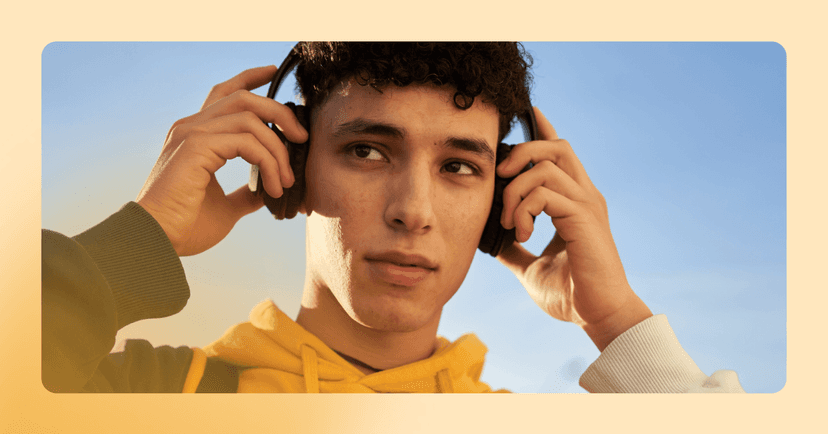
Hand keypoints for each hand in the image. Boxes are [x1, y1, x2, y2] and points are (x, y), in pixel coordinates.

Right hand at [136, 66, 307, 256]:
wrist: (156, 241)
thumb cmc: (185, 226)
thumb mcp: (226, 206)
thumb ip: (246, 194)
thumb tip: (267, 191)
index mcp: (196, 134)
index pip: (225, 93)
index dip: (250, 78)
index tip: (272, 72)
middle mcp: (192, 126)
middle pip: (244, 98)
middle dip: (280, 113)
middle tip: (301, 137)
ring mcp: (192, 133)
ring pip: (251, 119)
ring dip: (278, 150)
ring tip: (286, 181)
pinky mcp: (196, 146)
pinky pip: (247, 142)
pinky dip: (269, 163)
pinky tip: (274, 188)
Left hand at [496, 107, 650, 350]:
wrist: (597, 315)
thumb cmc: (571, 292)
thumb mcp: (530, 265)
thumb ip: (513, 247)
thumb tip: (489, 239)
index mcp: (574, 201)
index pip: (559, 152)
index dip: (543, 128)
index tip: (527, 111)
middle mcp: (584, 195)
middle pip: (555, 146)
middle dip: (520, 153)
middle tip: (500, 178)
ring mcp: (586, 204)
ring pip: (545, 165)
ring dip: (515, 191)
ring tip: (510, 223)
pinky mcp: (584, 217)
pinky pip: (545, 193)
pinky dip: (523, 209)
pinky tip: (520, 233)